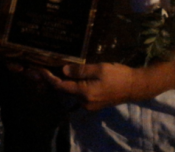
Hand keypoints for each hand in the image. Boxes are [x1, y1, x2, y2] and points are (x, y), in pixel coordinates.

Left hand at [32, 62, 153, 111]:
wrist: (135, 86)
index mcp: (85, 93)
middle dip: (53, 80)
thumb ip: (80, 71)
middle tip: (42, 69)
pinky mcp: (94, 103)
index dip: (49, 78)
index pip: (61, 86)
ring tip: (52, 70)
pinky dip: (72, 86)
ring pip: (71, 92)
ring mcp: (90, 104)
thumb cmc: (118, 75)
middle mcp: (85, 102)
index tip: (39, 70)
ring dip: (62, 83)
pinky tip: (69, 77)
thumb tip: (64, 71)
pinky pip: (79, 94)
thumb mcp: (99, 68)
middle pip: (64, 90)